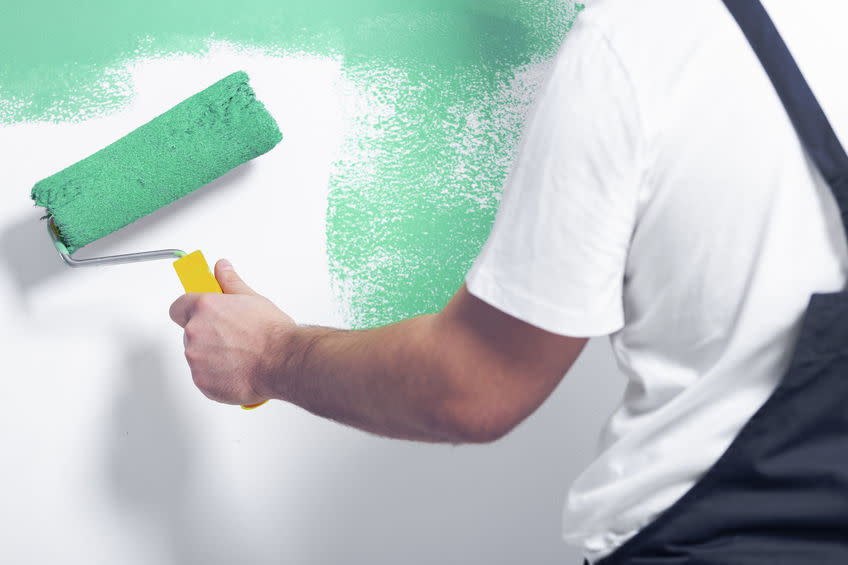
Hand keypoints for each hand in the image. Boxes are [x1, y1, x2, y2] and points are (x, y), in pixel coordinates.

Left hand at [169, 259, 295, 405]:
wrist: (284, 360)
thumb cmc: (272, 333)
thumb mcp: (252, 298)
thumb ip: (229, 282)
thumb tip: (222, 268)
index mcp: (204, 307)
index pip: (178, 307)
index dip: (190, 312)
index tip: (201, 315)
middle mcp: (195, 332)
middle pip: (190, 333)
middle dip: (207, 336)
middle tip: (231, 338)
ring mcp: (196, 358)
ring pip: (197, 357)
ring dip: (212, 357)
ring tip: (238, 355)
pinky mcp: (202, 381)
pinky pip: (203, 377)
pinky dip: (216, 377)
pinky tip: (236, 370)